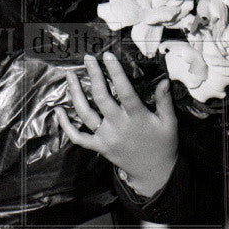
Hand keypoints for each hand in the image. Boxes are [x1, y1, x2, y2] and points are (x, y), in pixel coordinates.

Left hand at [54, 51, 178, 197]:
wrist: (153, 173)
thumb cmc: (163, 143)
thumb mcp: (169, 122)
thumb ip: (165, 101)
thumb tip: (164, 80)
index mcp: (137, 118)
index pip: (125, 91)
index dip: (115, 72)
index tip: (108, 55)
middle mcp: (118, 126)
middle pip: (101, 98)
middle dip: (93, 76)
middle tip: (88, 58)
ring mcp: (105, 137)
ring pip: (85, 113)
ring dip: (75, 93)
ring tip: (70, 75)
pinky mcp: (98, 147)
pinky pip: (78, 137)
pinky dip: (66, 125)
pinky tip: (59, 111)